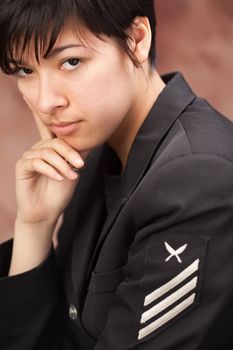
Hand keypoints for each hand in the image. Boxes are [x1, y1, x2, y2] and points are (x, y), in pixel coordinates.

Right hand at [15, 107, 85, 224]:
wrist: (48, 211)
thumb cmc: (60, 191)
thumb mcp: (73, 169)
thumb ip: (78, 152)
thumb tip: (90, 137)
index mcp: (49, 148)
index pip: (46, 127)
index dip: (39, 111)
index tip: (30, 93)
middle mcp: (38, 149)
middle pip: (54, 141)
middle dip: (69, 152)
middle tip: (80, 165)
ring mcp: (29, 157)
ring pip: (47, 152)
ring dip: (62, 164)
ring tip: (72, 176)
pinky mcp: (22, 167)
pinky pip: (37, 162)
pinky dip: (51, 170)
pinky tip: (60, 178)